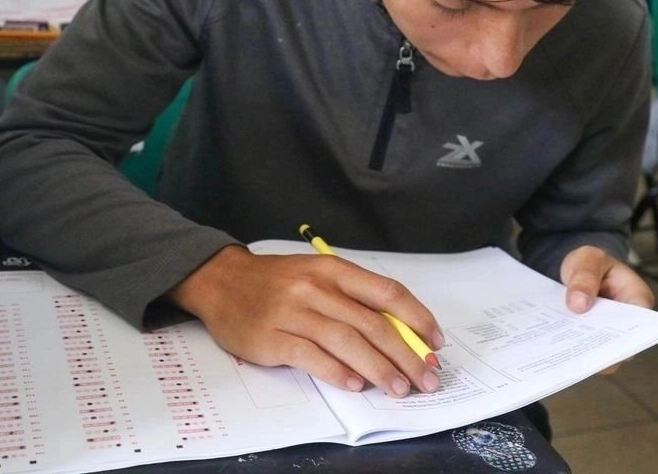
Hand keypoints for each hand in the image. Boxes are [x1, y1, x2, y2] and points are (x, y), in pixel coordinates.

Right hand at [169, 245, 443, 397]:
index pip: (387, 293)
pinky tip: (356, 385)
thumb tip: (399, 332)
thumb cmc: (278, 281)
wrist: (221, 281)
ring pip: (347, 341)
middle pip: (372, 324)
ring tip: (399, 388)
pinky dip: (337, 372)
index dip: (417, 318)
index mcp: (335, 270)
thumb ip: (353, 299)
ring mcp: (294, 312)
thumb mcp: (318, 275)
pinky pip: (311, 357)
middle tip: (427, 377)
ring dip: (379, 368)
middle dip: (406, 354)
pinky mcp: (272, 337)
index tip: (436, 341)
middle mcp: (317, 288)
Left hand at [560, 246, 654, 373]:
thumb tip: (579, 304)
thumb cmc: (590, 263)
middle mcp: (628, 322)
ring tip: (559, 353)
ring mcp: (610, 335)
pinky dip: (570, 350)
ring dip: (581, 353)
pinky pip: (584, 351)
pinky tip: (553, 349)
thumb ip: (585, 276)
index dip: (626, 337)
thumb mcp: (587, 259)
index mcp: (637, 298)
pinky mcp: (592, 342)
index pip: (640, 323)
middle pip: (619, 344)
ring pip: (600, 353)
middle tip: (575, 350)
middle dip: (598, 349)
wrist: (577, 271)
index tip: (604, 344)